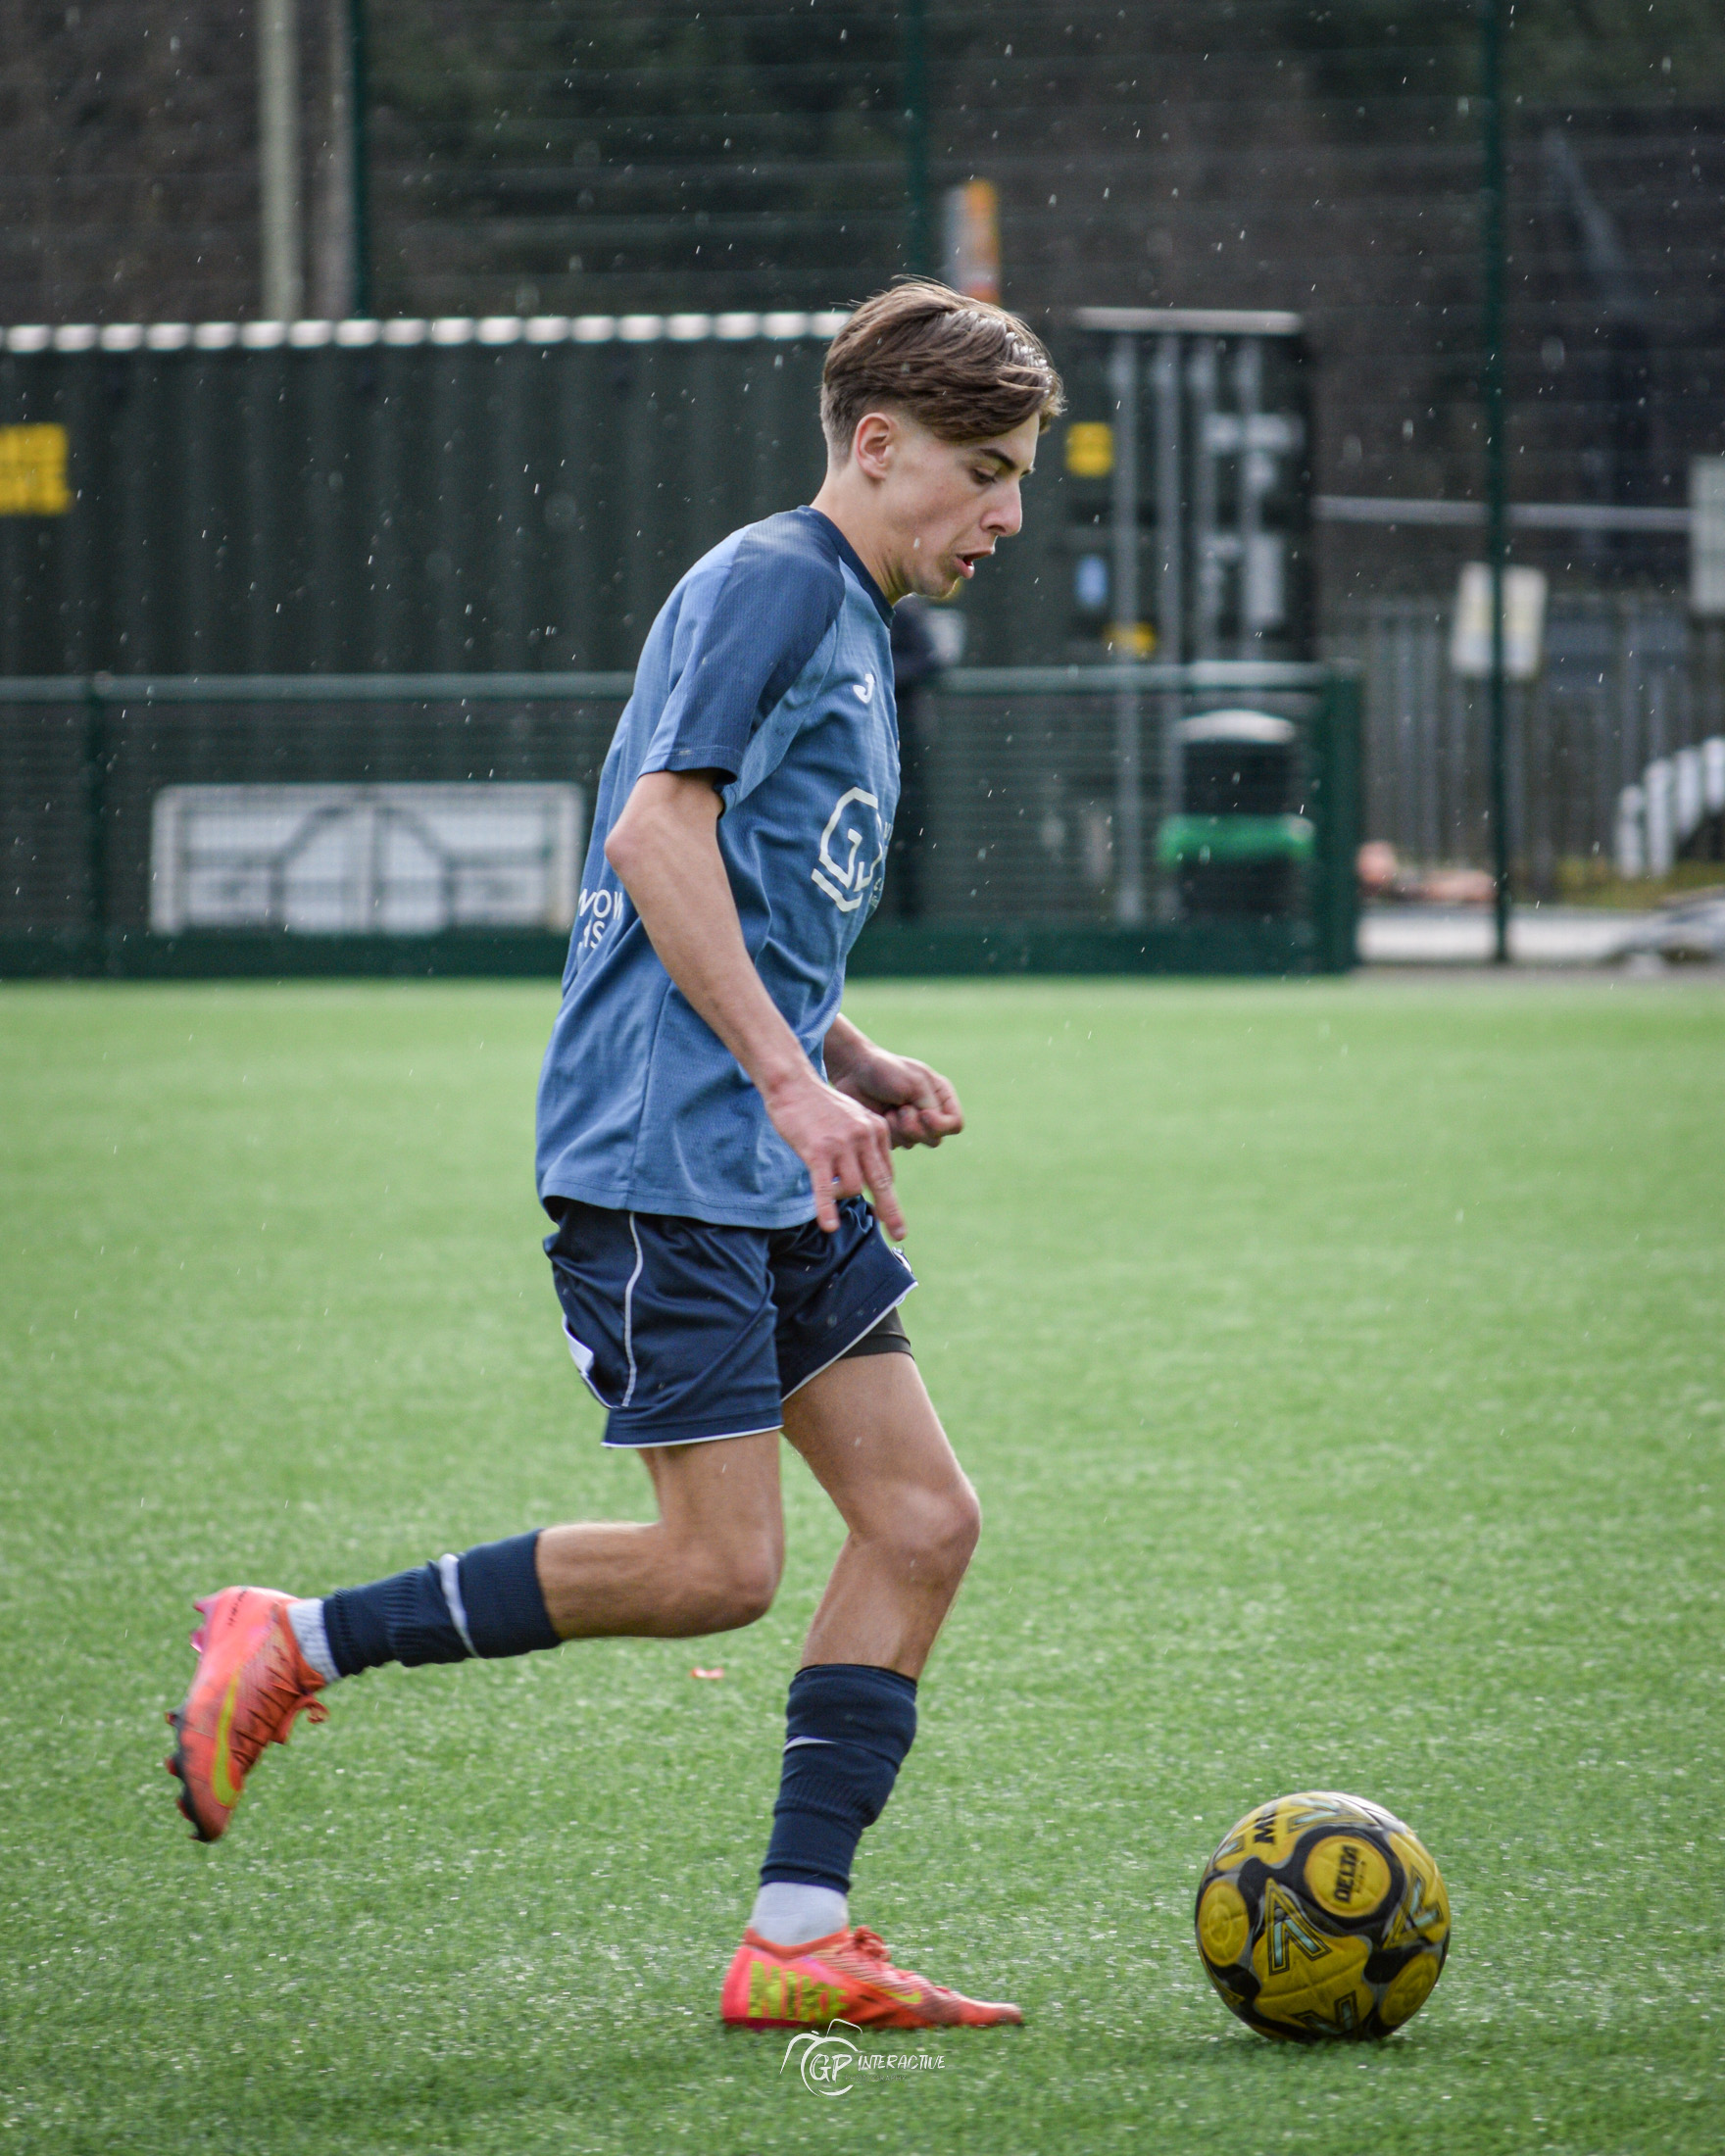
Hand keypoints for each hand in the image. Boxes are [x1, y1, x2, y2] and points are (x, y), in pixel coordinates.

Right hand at [764, 1069, 904, 1238]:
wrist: (793, 1084)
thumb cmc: (819, 1105)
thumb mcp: (853, 1118)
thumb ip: (865, 1143)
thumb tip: (868, 1178)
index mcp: (877, 1128)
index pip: (886, 1171)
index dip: (884, 1194)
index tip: (889, 1215)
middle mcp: (864, 1136)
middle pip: (881, 1183)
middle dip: (891, 1212)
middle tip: (900, 1234)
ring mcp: (842, 1144)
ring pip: (853, 1187)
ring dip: (841, 1197)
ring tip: (828, 1193)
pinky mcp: (818, 1151)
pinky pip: (826, 1186)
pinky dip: (827, 1208)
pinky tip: (829, 1225)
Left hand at [831, 1047, 963, 1151]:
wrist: (854, 1072)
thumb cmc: (886, 1071)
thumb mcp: (915, 1082)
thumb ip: (931, 1106)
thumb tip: (935, 1132)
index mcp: (941, 1096)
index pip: (955, 1124)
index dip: (941, 1125)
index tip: (923, 1114)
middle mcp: (930, 1112)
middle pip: (936, 1139)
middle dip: (917, 1127)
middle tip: (901, 1110)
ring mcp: (911, 1125)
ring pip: (915, 1143)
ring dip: (900, 1128)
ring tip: (889, 1109)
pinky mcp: (893, 1133)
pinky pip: (898, 1144)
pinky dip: (888, 1131)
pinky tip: (881, 1114)